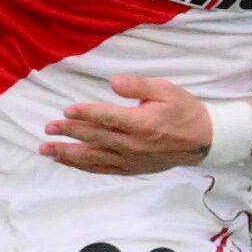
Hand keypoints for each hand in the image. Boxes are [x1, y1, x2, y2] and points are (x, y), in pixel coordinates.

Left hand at [41, 75, 212, 173]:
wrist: (204, 141)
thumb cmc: (185, 111)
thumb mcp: (167, 90)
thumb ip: (138, 86)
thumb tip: (113, 82)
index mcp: (142, 123)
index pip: (107, 118)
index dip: (85, 114)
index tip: (66, 110)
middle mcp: (133, 144)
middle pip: (95, 138)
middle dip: (69, 133)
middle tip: (48, 129)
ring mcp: (131, 159)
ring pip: (94, 158)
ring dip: (68, 154)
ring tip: (46, 150)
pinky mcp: (131, 169)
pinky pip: (102, 170)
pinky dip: (83, 166)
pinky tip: (67, 161)